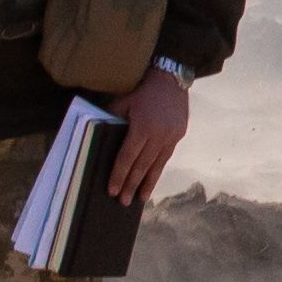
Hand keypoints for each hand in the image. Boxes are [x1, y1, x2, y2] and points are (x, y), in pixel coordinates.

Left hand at [111, 63, 192, 205]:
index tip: (113, 190)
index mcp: (142, 127)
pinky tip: (152, 180)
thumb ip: (113, 122)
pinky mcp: (178, 135)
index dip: (119, 175)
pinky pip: (166, 157)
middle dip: (131, 184)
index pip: (127, 157)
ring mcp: (171, 136)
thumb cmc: (141, 91)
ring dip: (147, 183)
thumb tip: (102, 141)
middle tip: (124, 202)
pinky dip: (158, 170)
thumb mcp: (123, 103)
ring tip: (140, 199)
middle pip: (142, 165)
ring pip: (157, 165)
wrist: (171, 79)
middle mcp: (158, 135)